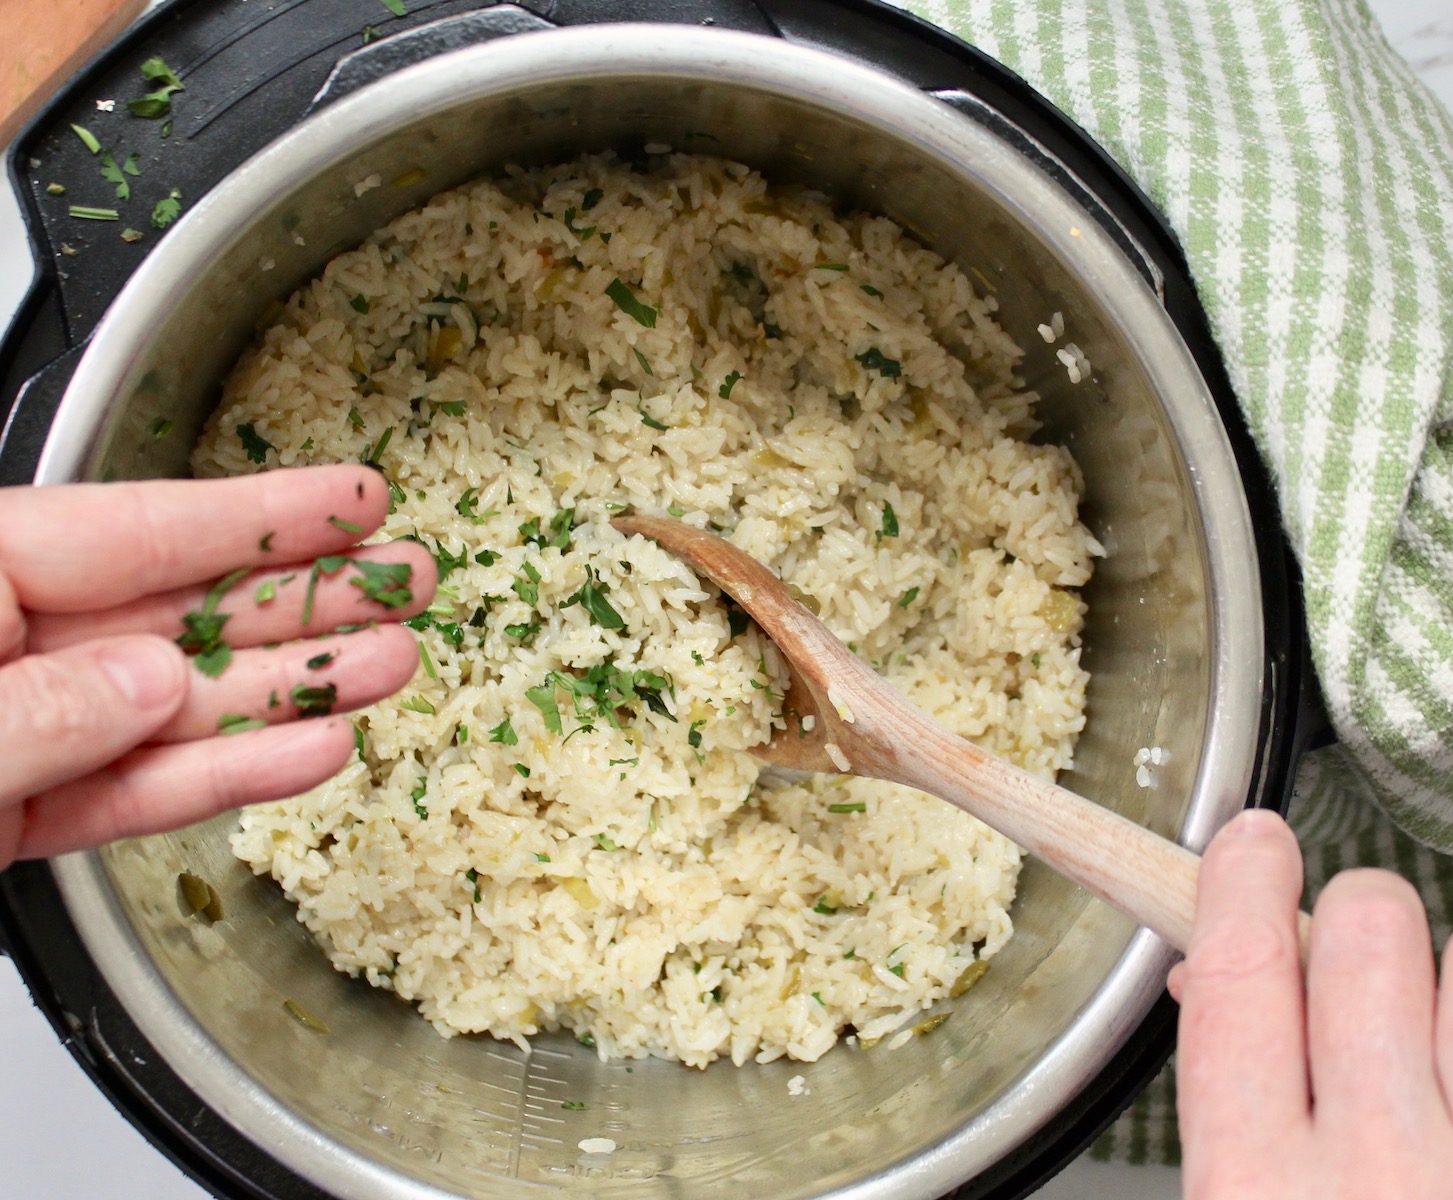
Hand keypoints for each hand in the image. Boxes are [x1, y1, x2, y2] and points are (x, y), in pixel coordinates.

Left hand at [0, 465, 436, 868]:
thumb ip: (45, 706)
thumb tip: (153, 682)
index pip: (137, 530)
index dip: (261, 514)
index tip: (357, 499)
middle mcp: (3, 642)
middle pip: (180, 611)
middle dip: (304, 596)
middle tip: (404, 580)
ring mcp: (15, 732)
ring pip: (177, 706)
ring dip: (292, 690)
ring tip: (391, 666)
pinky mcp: (18, 814)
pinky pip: (139, 790)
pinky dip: (223, 779)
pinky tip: (308, 754)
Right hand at [1171, 808, 1452, 1197]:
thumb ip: (1227, 1103)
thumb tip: (1208, 980)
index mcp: (1255, 1185)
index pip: (1240, 970)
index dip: (1242, 878)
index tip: (1252, 838)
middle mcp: (1380, 1173)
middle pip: (1369, 932)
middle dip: (1356, 909)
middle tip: (1354, 939)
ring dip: (1439, 974)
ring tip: (1423, 1025)